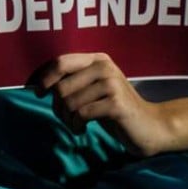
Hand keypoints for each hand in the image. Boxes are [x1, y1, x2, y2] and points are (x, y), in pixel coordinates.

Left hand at [35, 53, 174, 156]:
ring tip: (75, 124)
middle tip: (64, 118)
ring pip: (70, 102)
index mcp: (97, 59)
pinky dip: (76, 125)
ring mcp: (111, 84)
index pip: (60, 62)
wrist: (150, 126)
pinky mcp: (116, 103)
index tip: (39, 93)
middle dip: (57, 106)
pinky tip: (82, 129)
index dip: (44, 77)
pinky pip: (82, 114)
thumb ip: (72, 81)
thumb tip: (37, 85)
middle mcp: (104, 66)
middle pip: (61, 86)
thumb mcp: (92, 89)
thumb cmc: (114, 108)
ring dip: (67, 119)